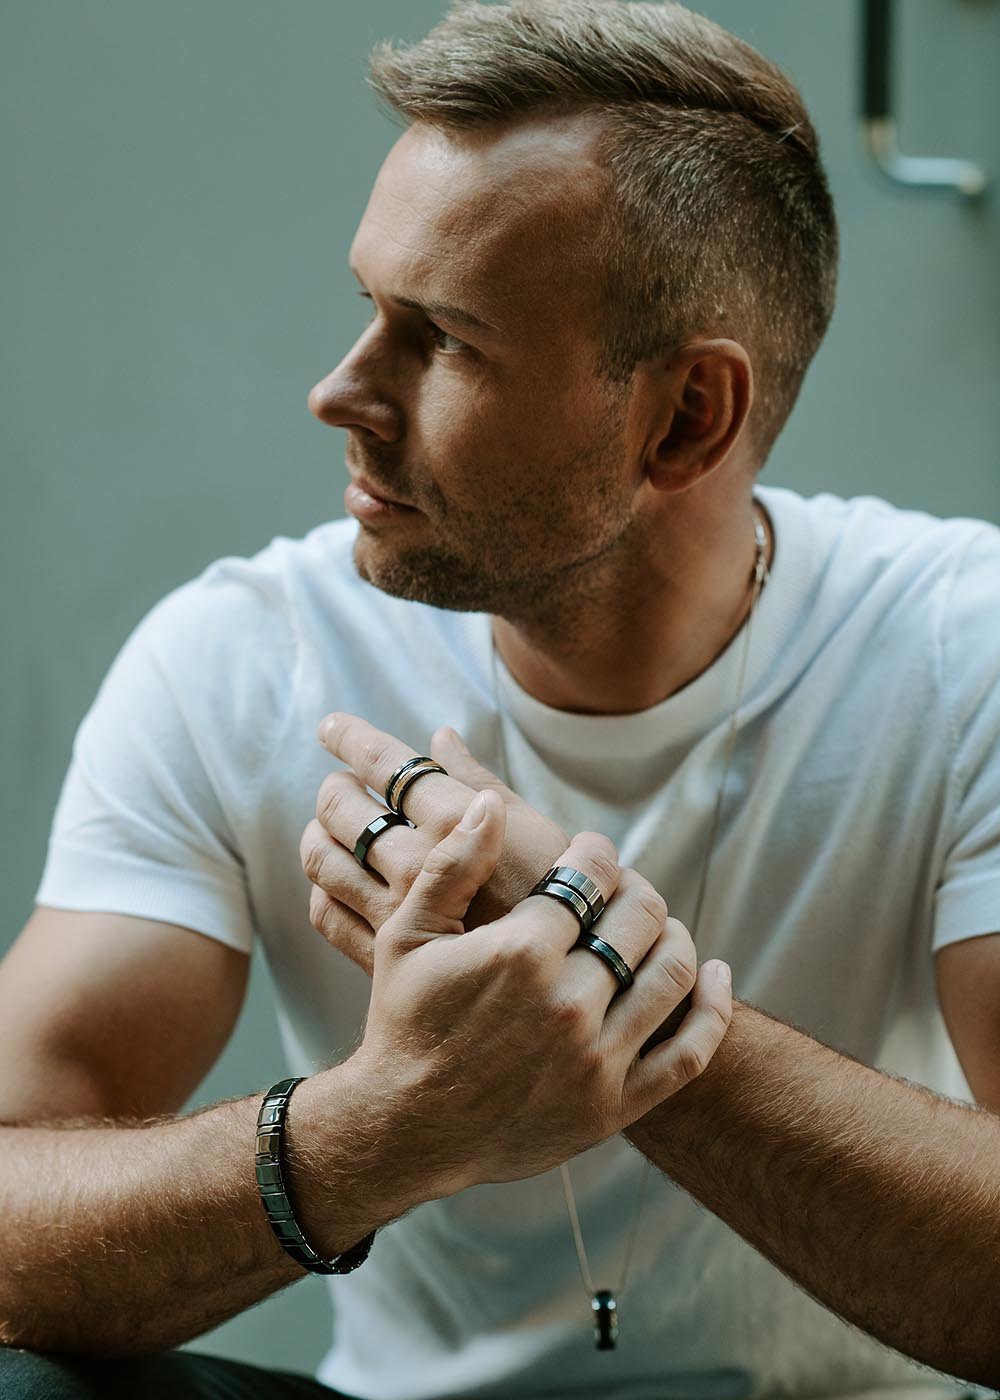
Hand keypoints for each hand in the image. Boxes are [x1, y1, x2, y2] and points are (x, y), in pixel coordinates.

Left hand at [300, 713, 569, 972]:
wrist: (567, 978)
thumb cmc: (562, 895)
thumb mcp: (531, 826)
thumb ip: (475, 780)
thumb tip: (440, 738)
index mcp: (455, 821)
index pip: (385, 764)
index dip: (351, 737)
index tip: (332, 726)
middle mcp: (417, 863)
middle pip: (342, 808)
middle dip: (335, 787)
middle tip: (342, 784)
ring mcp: (396, 912)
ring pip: (324, 859)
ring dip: (320, 833)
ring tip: (333, 826)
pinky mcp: (384, 956)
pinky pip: (328, 913)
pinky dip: (325, 889)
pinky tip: (342, 879)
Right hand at [345, 787, 732, 1195]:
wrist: (405, 1128)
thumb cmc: (405, 1022)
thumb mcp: (407, 933)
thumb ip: (453, 864)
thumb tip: (493, 804)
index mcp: (521, 951)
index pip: (591, 874)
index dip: (596, 852)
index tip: (588, 854)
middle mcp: (567, 1002)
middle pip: (640, 917)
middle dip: (635, 890)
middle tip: (621, 890)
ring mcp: (596, 1058)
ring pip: (673, 973)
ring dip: (675, 935)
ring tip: (657, 927)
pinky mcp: (614, 1106)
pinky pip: (690, 1052)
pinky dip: (714, 1006)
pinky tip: (715, 974)